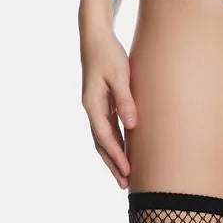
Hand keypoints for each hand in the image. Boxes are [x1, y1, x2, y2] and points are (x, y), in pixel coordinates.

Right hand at [80, 29, 137, 188]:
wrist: (95, 38)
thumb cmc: (109, 55)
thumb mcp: (120, 75)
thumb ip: (125, 100)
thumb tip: (132, 126)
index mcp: (93, 104)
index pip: (105, 137)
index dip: (116, 156)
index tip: (127, 172)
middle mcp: (91, 109)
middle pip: (100, 143)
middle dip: (112, 164)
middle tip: (124, 184)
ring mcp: (94, 106)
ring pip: (102, 138)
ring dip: (112, 156)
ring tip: (124, 174)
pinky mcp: (100, 102)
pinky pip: (106, 128)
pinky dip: (113, 142)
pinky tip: (123, 150)